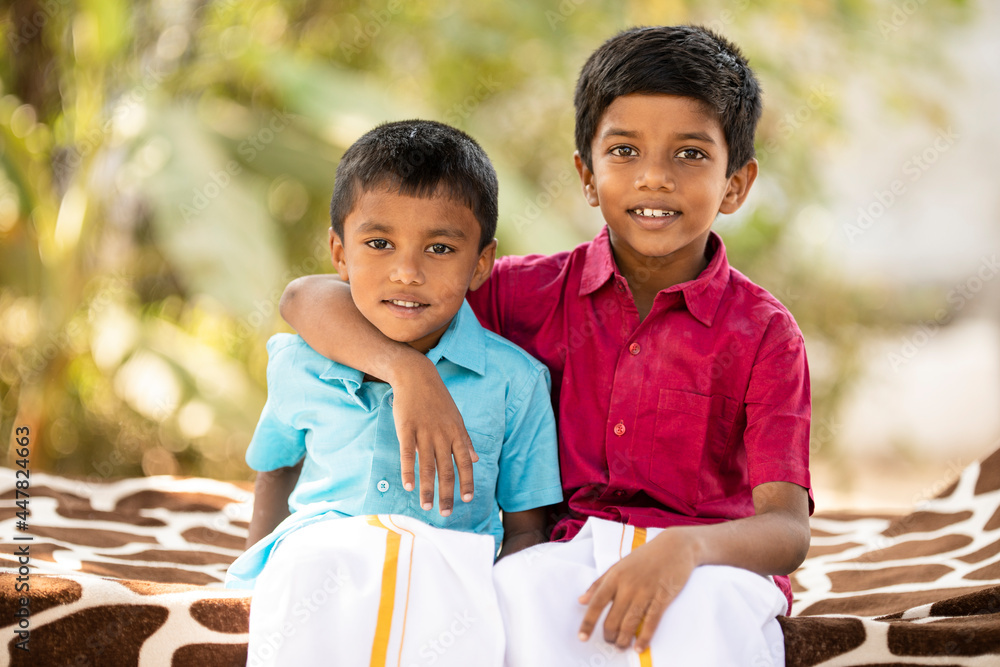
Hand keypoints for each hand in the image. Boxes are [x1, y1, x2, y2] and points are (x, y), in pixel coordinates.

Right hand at [392, 357, 477, 514]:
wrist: (416, 376)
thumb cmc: (437, 399)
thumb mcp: (456, 417)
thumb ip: (465, 440)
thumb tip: (476, 458)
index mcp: (456, 433)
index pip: (465, 463)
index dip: (467, 482)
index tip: (467, 500)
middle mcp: (442, 435)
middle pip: (447, 470)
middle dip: (447, 494)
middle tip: (445, 513)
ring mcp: (424, 432)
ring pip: (428, 466)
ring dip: (427, 488)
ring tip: (426, 506)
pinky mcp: (406, 429)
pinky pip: (408, 454)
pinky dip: (408, 471)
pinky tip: (408, 486)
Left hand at [578, 528, 697, 651]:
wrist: (675, 547)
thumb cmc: (644, 557)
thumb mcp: (618, 565)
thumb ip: (599, 583)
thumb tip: (581, 600)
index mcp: (615, 576)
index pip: (597, 603)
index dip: (588, 622)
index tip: (582, 637)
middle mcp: (628, 585)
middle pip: (613, 618)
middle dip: (609, 635)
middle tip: (610, 642)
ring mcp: (646, 592)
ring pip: (630, 623)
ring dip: (623, 640)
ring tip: (621, 646)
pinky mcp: (663, 598)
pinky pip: (651, 622)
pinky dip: (644, 638)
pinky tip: (639, 647)